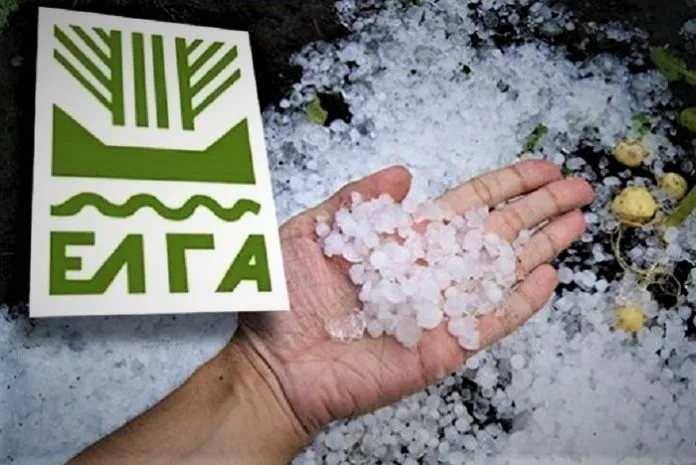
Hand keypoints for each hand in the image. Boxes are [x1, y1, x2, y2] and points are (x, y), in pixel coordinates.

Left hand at [235, 160, 594, 447]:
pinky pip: (489, 322)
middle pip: (496, 232)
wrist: (274, 366)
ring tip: (577, 222)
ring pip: (501, 272)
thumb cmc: (284, 302)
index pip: (467, 205)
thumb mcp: (310, 233)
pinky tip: (547, 279)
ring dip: (541, 247)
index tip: (540, 168)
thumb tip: (402, 171)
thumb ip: (356, 200)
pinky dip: (520, 302)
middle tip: (579, 188)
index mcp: (403, 240)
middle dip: (538, 208)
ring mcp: (439, 309)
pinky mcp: (441, 347)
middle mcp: (429, 271)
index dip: (505, 185)